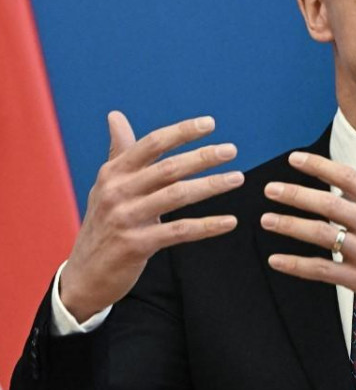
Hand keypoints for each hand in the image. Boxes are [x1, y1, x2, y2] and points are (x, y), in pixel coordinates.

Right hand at [60, 111, 243, 322]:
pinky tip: (230, 221)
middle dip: (203, 156)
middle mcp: (118, 191)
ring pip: (177, 196)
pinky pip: (180, 231)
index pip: (152, 144)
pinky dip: (207, 226)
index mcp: (114, 172)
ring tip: (237, 178)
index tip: (210, 123)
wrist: (84, 274)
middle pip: (169, 168)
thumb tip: (115, 115)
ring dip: (211, 186)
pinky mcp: (137, 245)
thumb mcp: (107, 184)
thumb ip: (119, 151)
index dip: (182, 131)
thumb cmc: (103, 221)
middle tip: (231, 150)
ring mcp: (126, 219)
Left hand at [261, 151, 355, 344]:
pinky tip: (277, 261)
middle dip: (296, 194)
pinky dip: (298, 265)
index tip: (295, 159)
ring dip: (290, 226)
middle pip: (330, 204)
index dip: (319, 166)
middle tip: (270, 188)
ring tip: (266, 220)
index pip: (349, 177)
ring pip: (323, 235)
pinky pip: (324, 271)